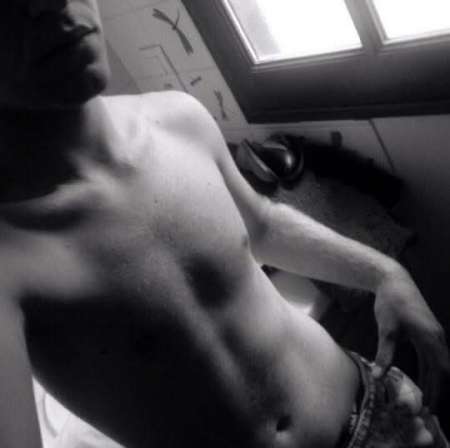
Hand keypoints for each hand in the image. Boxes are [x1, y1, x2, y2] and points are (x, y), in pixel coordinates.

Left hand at [373, 266, 449, 409]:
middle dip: (436, 389)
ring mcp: (433, 334)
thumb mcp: (387, 330)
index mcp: (431, 338)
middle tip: (428, 409)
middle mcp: (437, 337)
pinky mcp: (427, 331)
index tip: (429, 406)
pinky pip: (431, 354)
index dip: (436, 389)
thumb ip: (384, 354)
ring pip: (437, 363)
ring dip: (433, 380)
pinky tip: (422, 377)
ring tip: (426, 398)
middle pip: (441, 369)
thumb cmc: (391, 303)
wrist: (394, 280)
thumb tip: (378, 377)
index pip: (440, 370)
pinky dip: (428, 368)